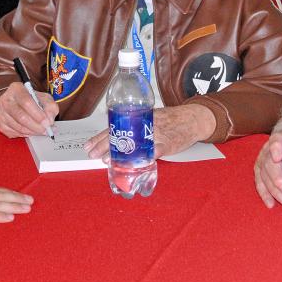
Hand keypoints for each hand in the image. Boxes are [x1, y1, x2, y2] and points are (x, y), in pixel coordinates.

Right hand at [0, 82, 57, 137]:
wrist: (19, 103)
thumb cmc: (33, 100)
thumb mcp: (44, 98)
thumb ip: (50, 107)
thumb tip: (49, 120)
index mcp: (16, 89)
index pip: (26, 102)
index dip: (38, 114)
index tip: (47, 122)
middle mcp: (5, 99)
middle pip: (20, 116)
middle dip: (36, 126)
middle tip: (46, 130)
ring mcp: (1, 112)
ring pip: (17, 127)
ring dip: (32, 131)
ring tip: (41, 131)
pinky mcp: (0, 124)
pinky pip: (14, 133)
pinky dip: (25, 135)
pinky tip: (31, 131)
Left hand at [84, 103, 215, 160]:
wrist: (193, 118)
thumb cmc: (170, 119)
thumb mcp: (149, 119)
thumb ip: (135, 128)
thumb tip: (116, 142)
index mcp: (138, 118)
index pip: (115, 127)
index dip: (100, 137)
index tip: (88, 145)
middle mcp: (144, 124)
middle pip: (121, 135)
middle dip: (105, 146)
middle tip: (93, 155)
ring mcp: (156, 133)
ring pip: (134, 143)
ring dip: (121, 153)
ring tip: (109, 160)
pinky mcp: (168, 143)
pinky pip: (155, 150)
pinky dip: (146, 157)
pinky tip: (136, 163)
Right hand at [254, 122, 281, 207]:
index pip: (277, 136)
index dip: (275, 147)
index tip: (279, 157)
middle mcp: (277, 141)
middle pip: (268, 158)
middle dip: (275, 177)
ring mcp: (271, 153)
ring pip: (263, 170)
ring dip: (271, 187)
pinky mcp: (272, 166)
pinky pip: (262, 178)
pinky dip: (265, 191)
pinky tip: (270, 203)